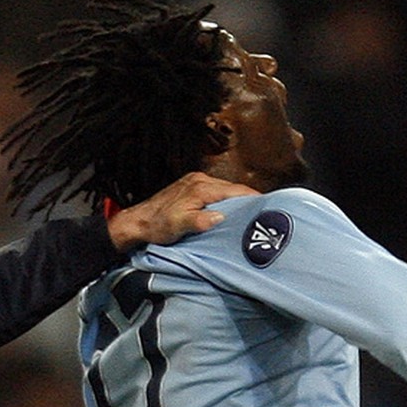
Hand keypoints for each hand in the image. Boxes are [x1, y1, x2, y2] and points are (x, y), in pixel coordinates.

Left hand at [106, 172, 257, 249]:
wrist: (137, 222)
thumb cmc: (157, 226)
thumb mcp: (178, 226)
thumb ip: (199, 220)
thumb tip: (221, 217)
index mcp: (201, 187)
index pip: (236, 190)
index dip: (254, 198)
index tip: (269, 207)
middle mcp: (200, 179)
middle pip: (233, 188)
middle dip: (249, 199)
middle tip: (264, 213)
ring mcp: (195, 182)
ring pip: (225, 190)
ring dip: (237, 200)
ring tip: (251, 213)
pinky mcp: (191, 187)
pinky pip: (216, 191)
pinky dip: (226, 199)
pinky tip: (231, 210)